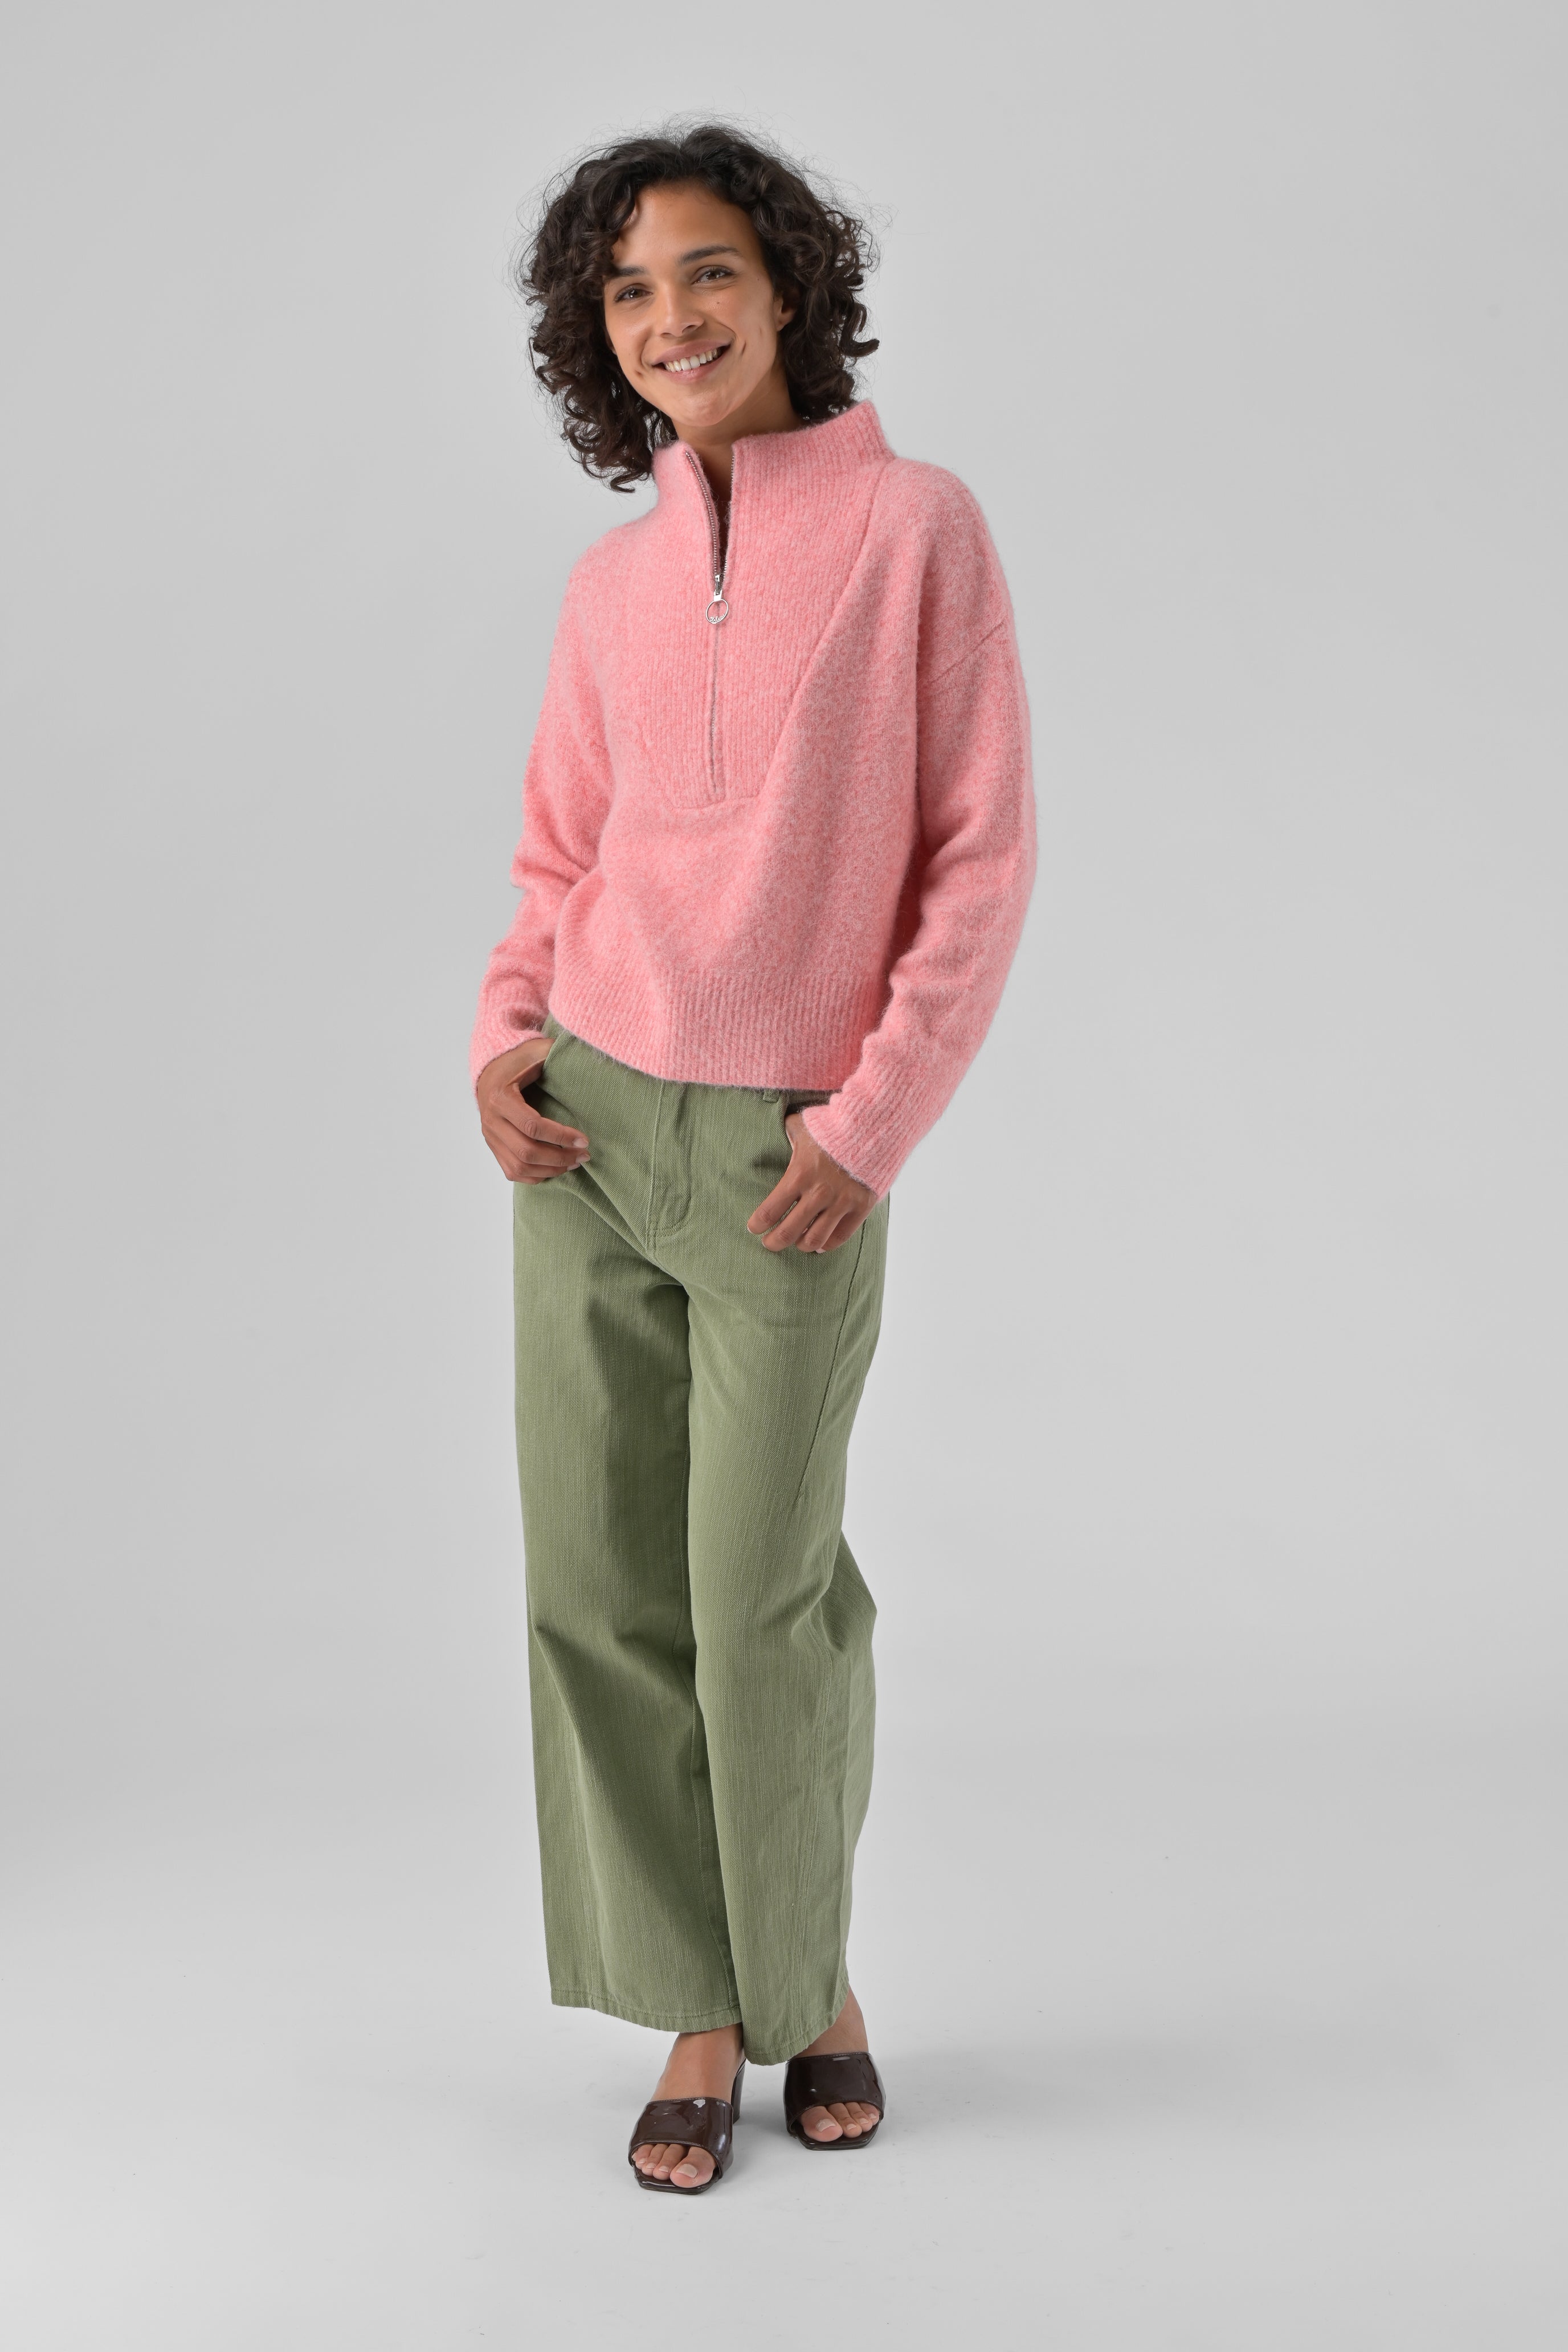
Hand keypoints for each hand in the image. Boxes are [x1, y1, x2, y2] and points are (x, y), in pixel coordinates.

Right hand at [476, 1039, 589, 1182]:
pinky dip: (535, 1175)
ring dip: (550, 1170)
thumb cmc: (516, 1061)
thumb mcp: (534, 1051)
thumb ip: (554, 1051)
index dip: (561, 1136)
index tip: (584, 1139)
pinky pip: (512, 1171)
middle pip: (526, 1151)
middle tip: (584, 1155)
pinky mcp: (493, 1146)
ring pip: (519, 1166)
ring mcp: (490, 1136)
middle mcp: (491, 1120)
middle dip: (559, 1157)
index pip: (532, 1125)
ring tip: (573, 1163)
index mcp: (500, 1097)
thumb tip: (582, 1056)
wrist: (489, 1071)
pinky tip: (555, 1169)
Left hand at [747, 1111, 875, 1253]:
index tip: (753, 1228)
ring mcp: (841, 1202)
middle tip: (768, 1243)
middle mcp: (818, 1193)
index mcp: (799, 1175)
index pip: (770, 1210)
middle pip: (788, 1232)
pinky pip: (840, 1237)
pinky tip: (819, 1245)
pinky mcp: (861, 1207)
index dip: (757, 1225)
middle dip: (773, 1242)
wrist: (874, 1127)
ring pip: (814, 1240)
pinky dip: (827, 1245)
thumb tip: (779, 1128)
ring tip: (796, 1243)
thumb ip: (789, 1132)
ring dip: (800, 1245)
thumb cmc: (835, 1126)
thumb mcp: (804, 1126)